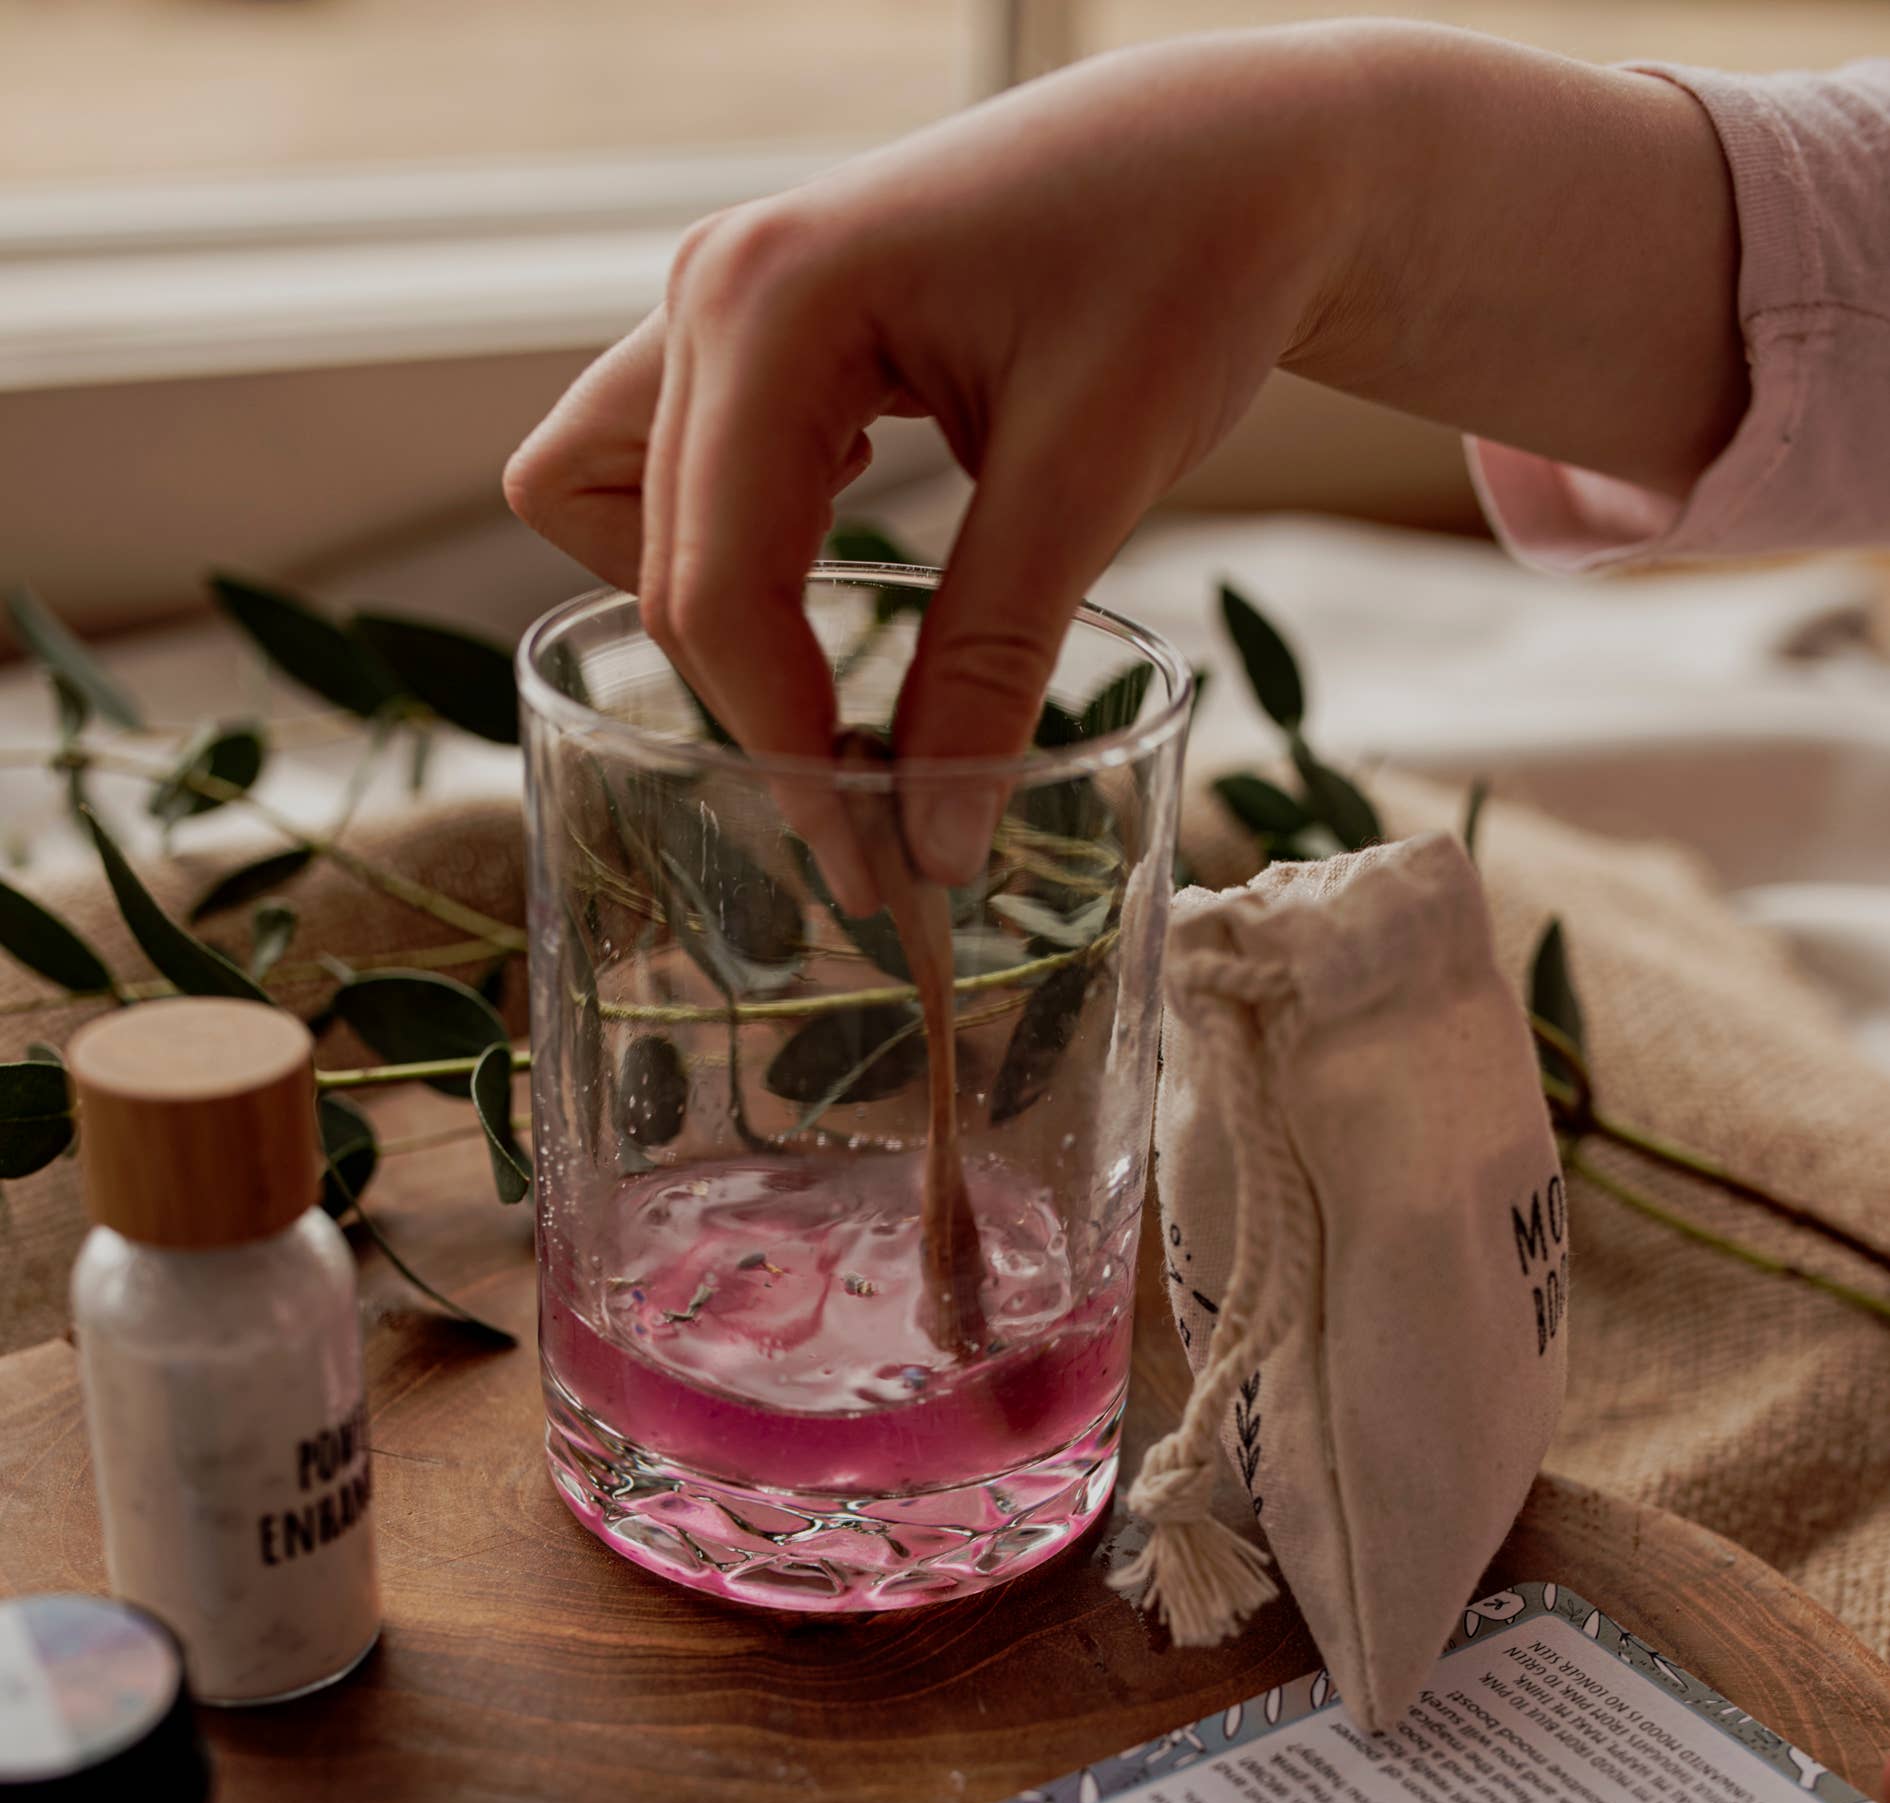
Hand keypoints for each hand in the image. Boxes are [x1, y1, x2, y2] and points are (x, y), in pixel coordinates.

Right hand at [504, 33, 1359, 905]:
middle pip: (655, 571)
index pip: (714, 589)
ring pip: (617, 512)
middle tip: (871, 822)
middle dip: (750, 709)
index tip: (872, 871)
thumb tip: (930, 844)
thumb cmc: (1189, 265)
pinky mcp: (759, 325)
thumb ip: (992, 662)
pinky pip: (668, 466)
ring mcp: (720, 299)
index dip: (779, 749)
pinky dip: (730, 549)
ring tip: (842, 689)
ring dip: (712, 620)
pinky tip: (841, 571)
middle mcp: (712, 289)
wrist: (1246, 152)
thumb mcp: (1092, 476)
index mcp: (770, 301)